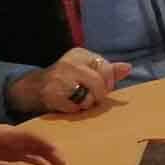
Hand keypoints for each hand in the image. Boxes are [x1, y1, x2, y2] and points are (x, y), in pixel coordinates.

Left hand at [0, 116, 65, 164]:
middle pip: (36, 144)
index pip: (31, 137)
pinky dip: (34, 164)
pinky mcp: (6, 153)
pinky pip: (24, 158)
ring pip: (32, 151)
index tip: (57, 154)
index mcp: (8, 134)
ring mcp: (10, 146)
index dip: (45, 144)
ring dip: (44, 160)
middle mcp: (13, 138)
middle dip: (50, 153)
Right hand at [7, 48, 131, 115]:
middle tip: (91, 97)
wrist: (36, 88)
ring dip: (86, 103)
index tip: (101, 87)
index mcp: (80, 54)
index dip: (108, 82)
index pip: (106, 68)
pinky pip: (75, 108)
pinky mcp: (52, 94)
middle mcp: (70, 63)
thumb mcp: (88, 70)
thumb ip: (109, 70)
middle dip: (99, 95)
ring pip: (88, 98)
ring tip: (78, 100)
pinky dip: (75, 110)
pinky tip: (68, 104)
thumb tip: (128, 68)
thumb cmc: (69, 79)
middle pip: (98, 83)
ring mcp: (59, 78)